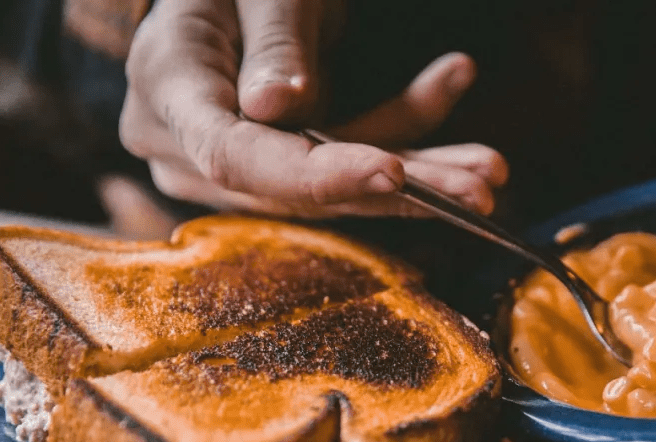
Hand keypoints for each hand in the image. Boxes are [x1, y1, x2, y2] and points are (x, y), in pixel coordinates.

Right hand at [119, 0, 507, 218]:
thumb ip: (272, 39)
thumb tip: (278, 109)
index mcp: (169, 87)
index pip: (235, 156)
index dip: (318, 174)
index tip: (394, 171)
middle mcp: (190, 145)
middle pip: (299, 187)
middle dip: (400, 185)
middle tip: (481, 182)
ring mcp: (232, 164)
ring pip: (332, 189)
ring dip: (417, 174)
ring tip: (486, 167)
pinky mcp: (273, 164)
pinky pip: (340, 163)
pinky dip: (399, 134)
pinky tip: (447, 86)